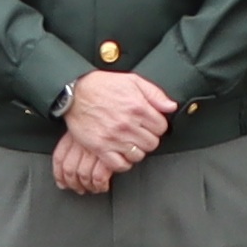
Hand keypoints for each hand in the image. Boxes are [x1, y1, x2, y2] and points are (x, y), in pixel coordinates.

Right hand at [54, 68, 174, 195]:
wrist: (75, 93)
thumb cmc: (102, 85)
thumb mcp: (132, 80)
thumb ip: (155, 93)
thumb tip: (171, 106)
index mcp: (137, 107)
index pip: (161, 127)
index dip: (157, 126)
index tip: (150, 125)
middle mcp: (127, 124)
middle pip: (152, 143)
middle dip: (148, 138)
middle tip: (140, 133)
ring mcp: (114, 137)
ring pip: (138, 155)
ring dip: (136, 150)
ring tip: (130, 142)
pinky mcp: (100, 148)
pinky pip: (120, 165)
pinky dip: (123, 162)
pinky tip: (121, 153)